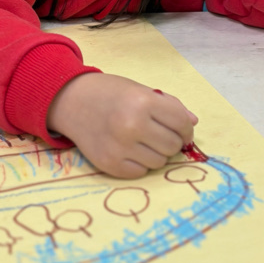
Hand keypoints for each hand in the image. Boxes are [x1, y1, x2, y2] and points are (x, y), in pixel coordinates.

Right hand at [46, 72, 197, 178]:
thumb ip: (169, 106)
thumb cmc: (110, 92)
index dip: (186, 128)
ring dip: (156, 153)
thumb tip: (192, 124)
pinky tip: (130, 149)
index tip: (182, 129)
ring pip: (159, 162)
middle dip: (171, 141)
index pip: (181, 124)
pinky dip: (140, 163)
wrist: (71, 100)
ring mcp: (120, 147)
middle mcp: (132, 126)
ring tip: (143, 140)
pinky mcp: (109, 164)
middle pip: (173, 146)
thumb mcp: (141, 90)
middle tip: (159, 133)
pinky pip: (140, 172)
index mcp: (143, 102)